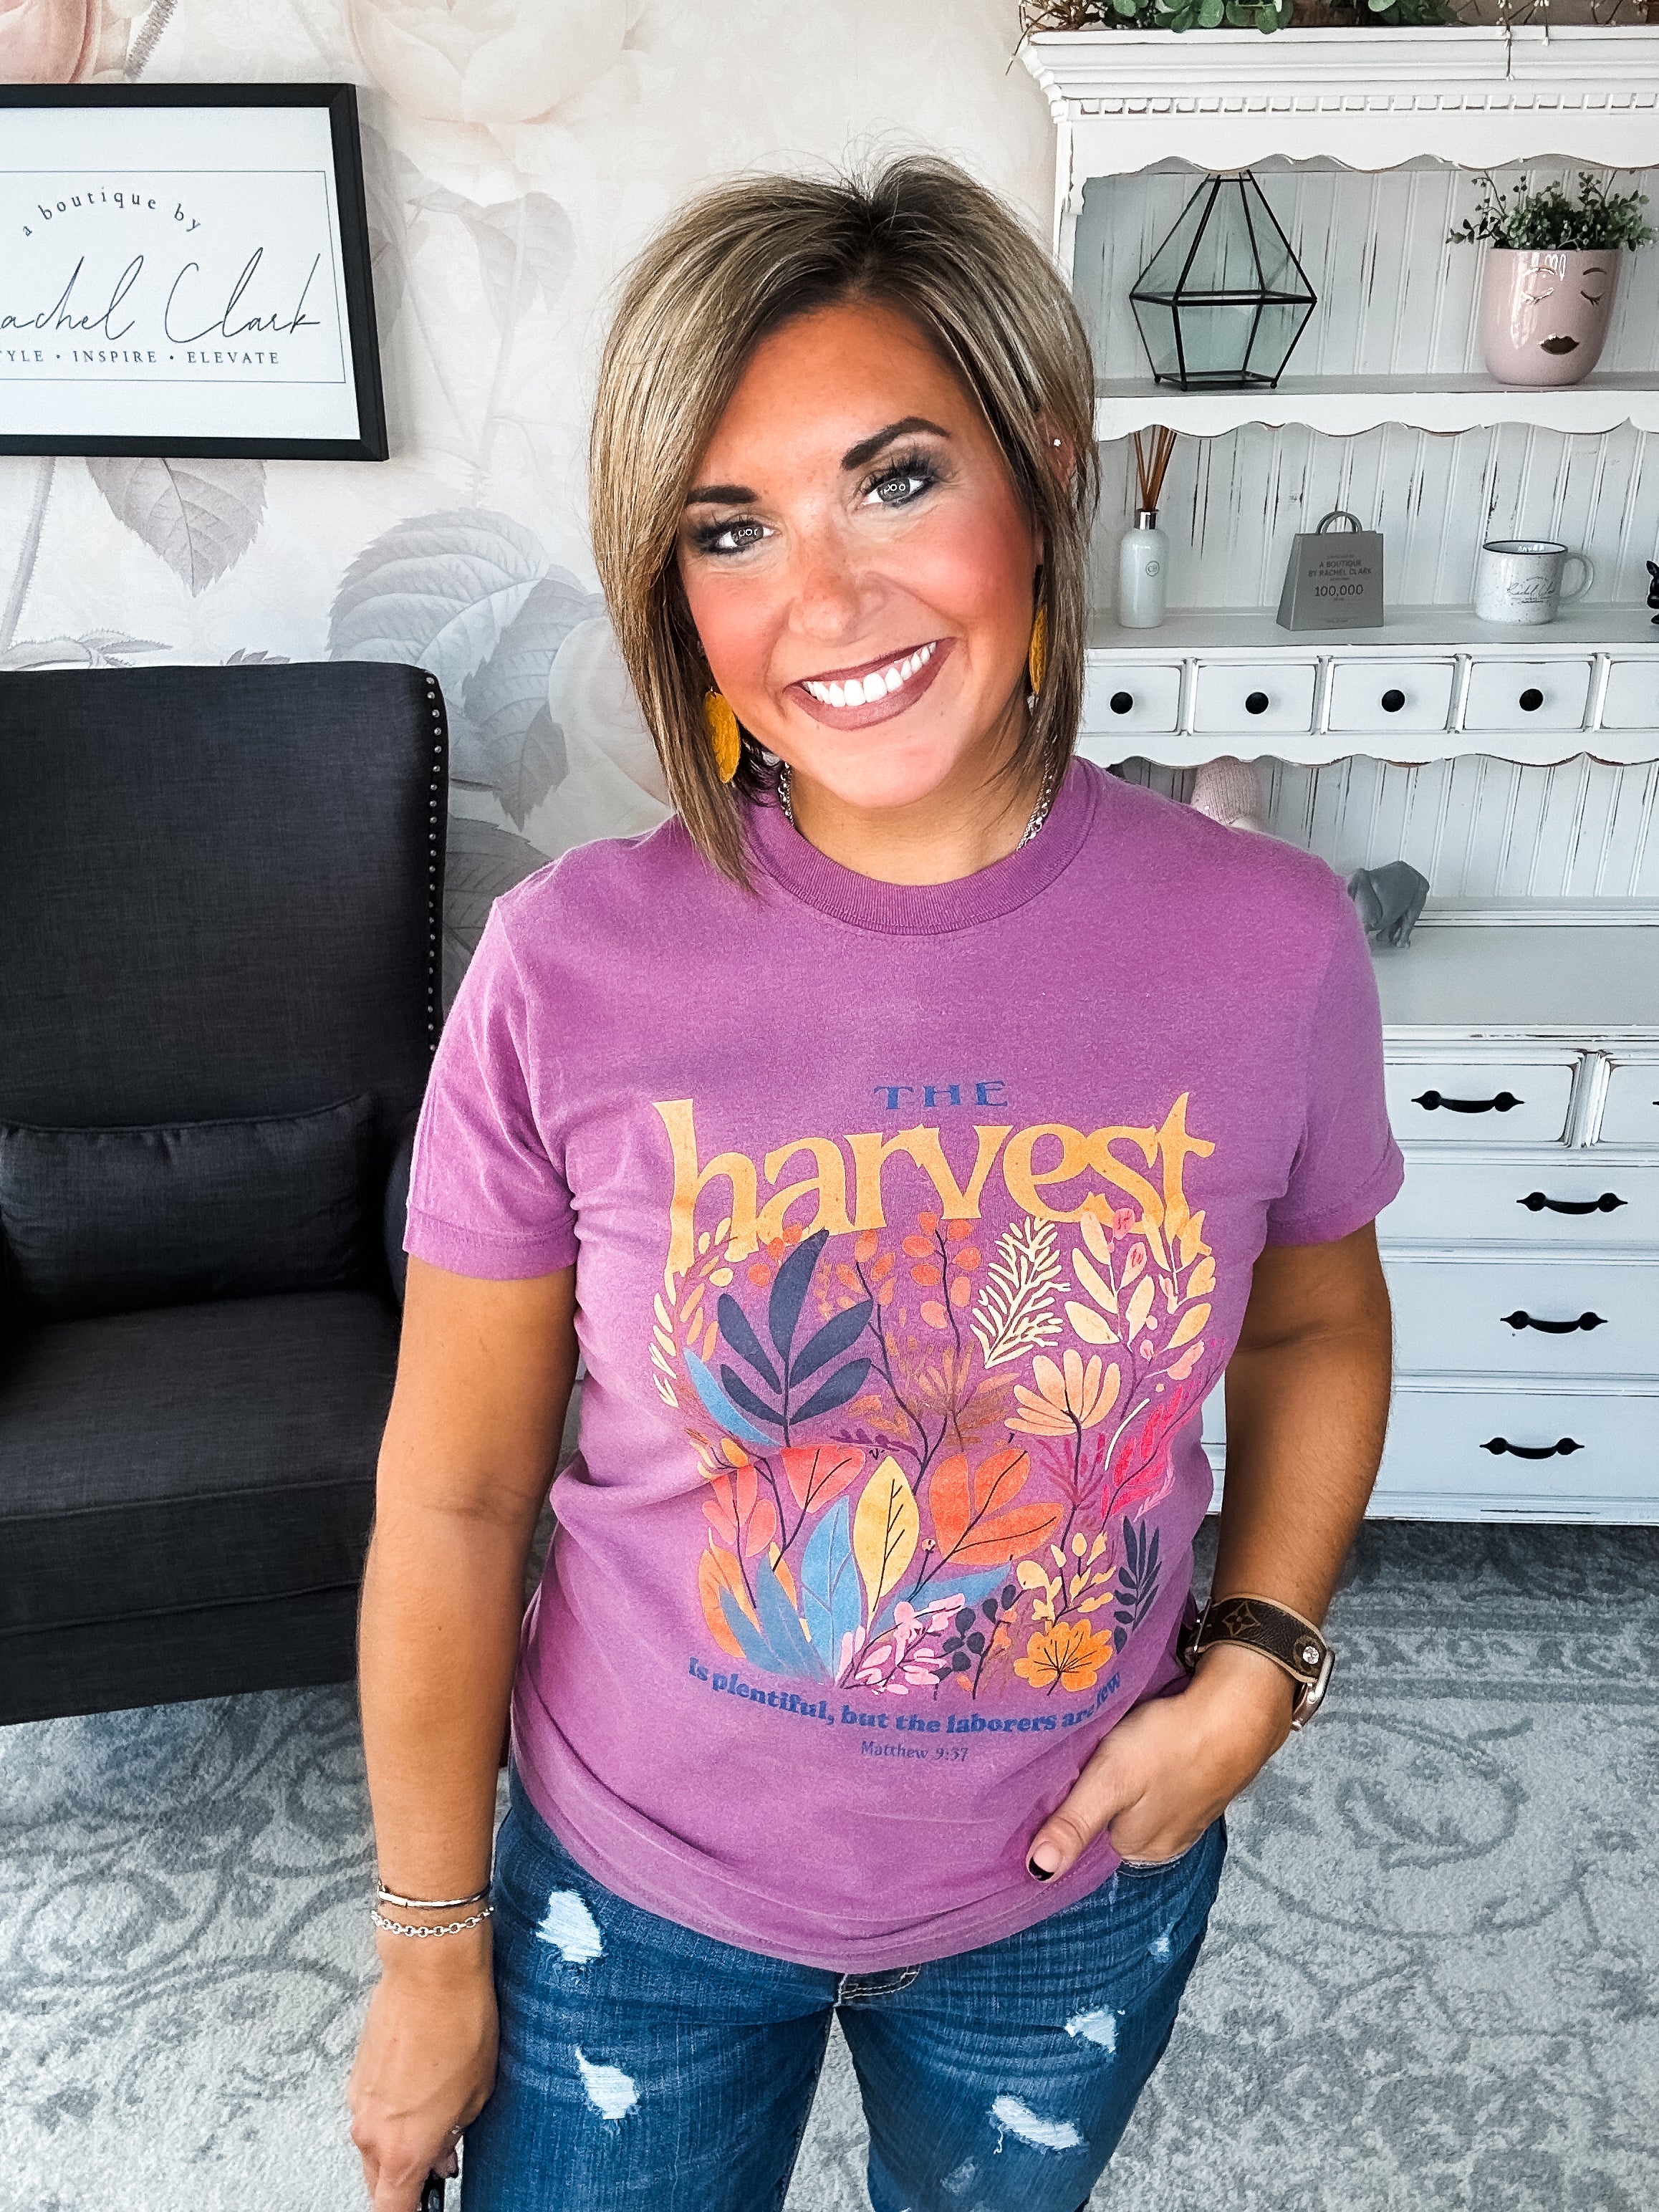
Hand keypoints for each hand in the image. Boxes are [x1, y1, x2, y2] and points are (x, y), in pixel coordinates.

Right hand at [348, 1932, 497, 2209]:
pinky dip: (390, 2115)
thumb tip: (440, 2155)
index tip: (425, 2207)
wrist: (430, 1969)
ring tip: (434, 2122)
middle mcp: (372, 2134)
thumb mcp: (476, 2095)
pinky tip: (419, 2093)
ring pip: (373, 2148)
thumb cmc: (460, 2023)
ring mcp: (359, 2103)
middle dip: (403, 2184)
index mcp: (404, 2150)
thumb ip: (451, 2137)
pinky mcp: (357, 2076)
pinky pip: (371, 2113)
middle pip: (378, 2185)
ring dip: (397, 2147)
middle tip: (435, 2167)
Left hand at [1025, 1642, 1294, 1879]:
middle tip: (1086, 1752)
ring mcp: (1187, 1815)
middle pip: (1111, 1818)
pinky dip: (1152, 1765)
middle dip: (1096, 1790)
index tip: (1057, 1777)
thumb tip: (1038, 1873)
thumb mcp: (1111, 1781)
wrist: (1238, 1710)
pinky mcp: (1201, 1786)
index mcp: (1136, 1848)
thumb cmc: (1170, 1743)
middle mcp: (1163, 1842)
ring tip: (1115, 1743)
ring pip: (1138, 1799)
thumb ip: (1075, 1825)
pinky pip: (1163, 1782)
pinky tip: (1149, 1745)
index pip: (1084, 1836)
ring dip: (1126, 1776)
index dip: (1067, 1805)